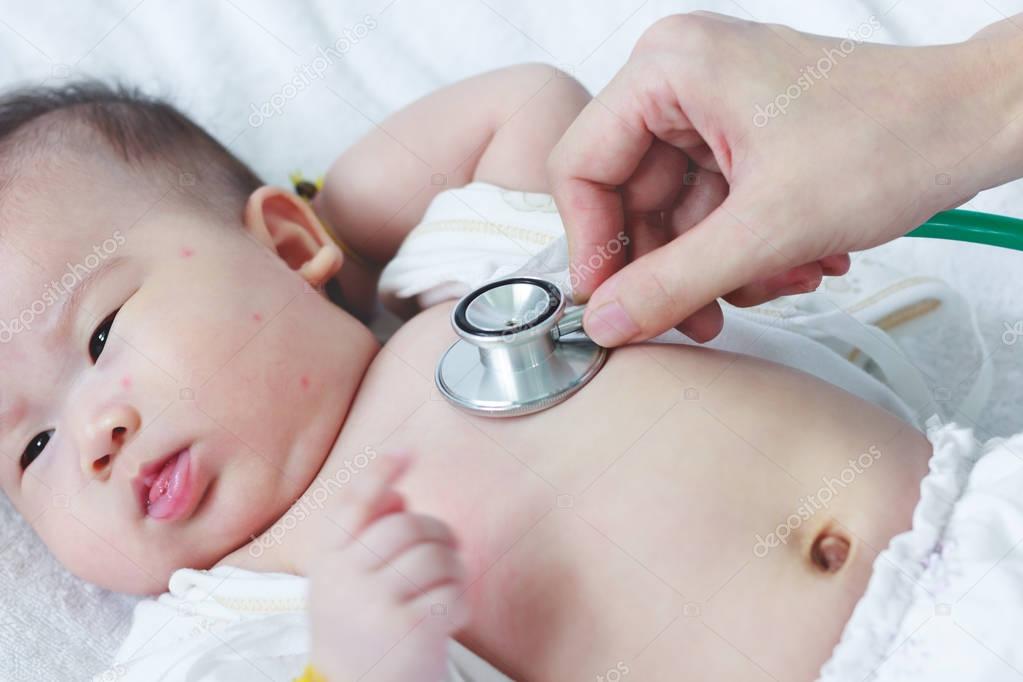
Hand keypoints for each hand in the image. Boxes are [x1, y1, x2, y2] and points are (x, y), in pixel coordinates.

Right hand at [306, 452, 469, 681]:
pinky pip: (452, 592)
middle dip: (438, 531)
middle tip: (449, 547)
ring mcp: (375, 603)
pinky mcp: (408, 628)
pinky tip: (447, 616)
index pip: (352, 503)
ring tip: (447, 586)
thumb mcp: (346, 581)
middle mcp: (345, 578)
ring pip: (435, 555)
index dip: (379, 473)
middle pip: (407, 525)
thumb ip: (364, 537)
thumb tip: (397, 494)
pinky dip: (460, 602)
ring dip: (454, 568)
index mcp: (329, 561)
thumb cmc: (362, 628)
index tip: (405, 452)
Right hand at [548, 11, 1020, 344]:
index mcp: (668, 70)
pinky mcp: (741, 133)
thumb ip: (673, 282)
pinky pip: (711, 206)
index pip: (582, 165)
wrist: (977, 123)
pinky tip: (794, 262)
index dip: (593, 244)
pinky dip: (743, 246)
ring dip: (719, 265)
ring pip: (674, 212)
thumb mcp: (768, 228)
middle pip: (629, 196)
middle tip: (699, 320)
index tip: (611, 304)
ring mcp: (712, 106)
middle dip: (671, 267)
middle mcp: (680, 79)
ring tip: (779, 282)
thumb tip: (605, 324)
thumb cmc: (892, 139)